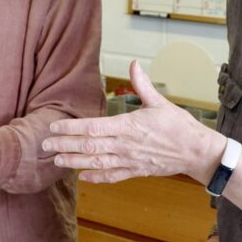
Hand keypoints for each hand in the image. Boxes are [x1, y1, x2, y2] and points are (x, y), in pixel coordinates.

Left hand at [42, 60, 225, 183]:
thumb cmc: (180, 126)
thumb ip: (142, 85)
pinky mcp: (136, 171)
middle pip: (88, 146)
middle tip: (45, 145)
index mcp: (128, 126)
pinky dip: (96, 177)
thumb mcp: (160, 102)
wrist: (197, 152)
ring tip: (57, 161)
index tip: (54, 126)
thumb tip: (134, 64)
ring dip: (74, 162)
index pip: (92, 127)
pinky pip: (112, 176)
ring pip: (96, 163)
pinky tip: (83, 176)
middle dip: (64, 145)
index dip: (70, 128)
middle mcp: (125, 145)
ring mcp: (129, 160)